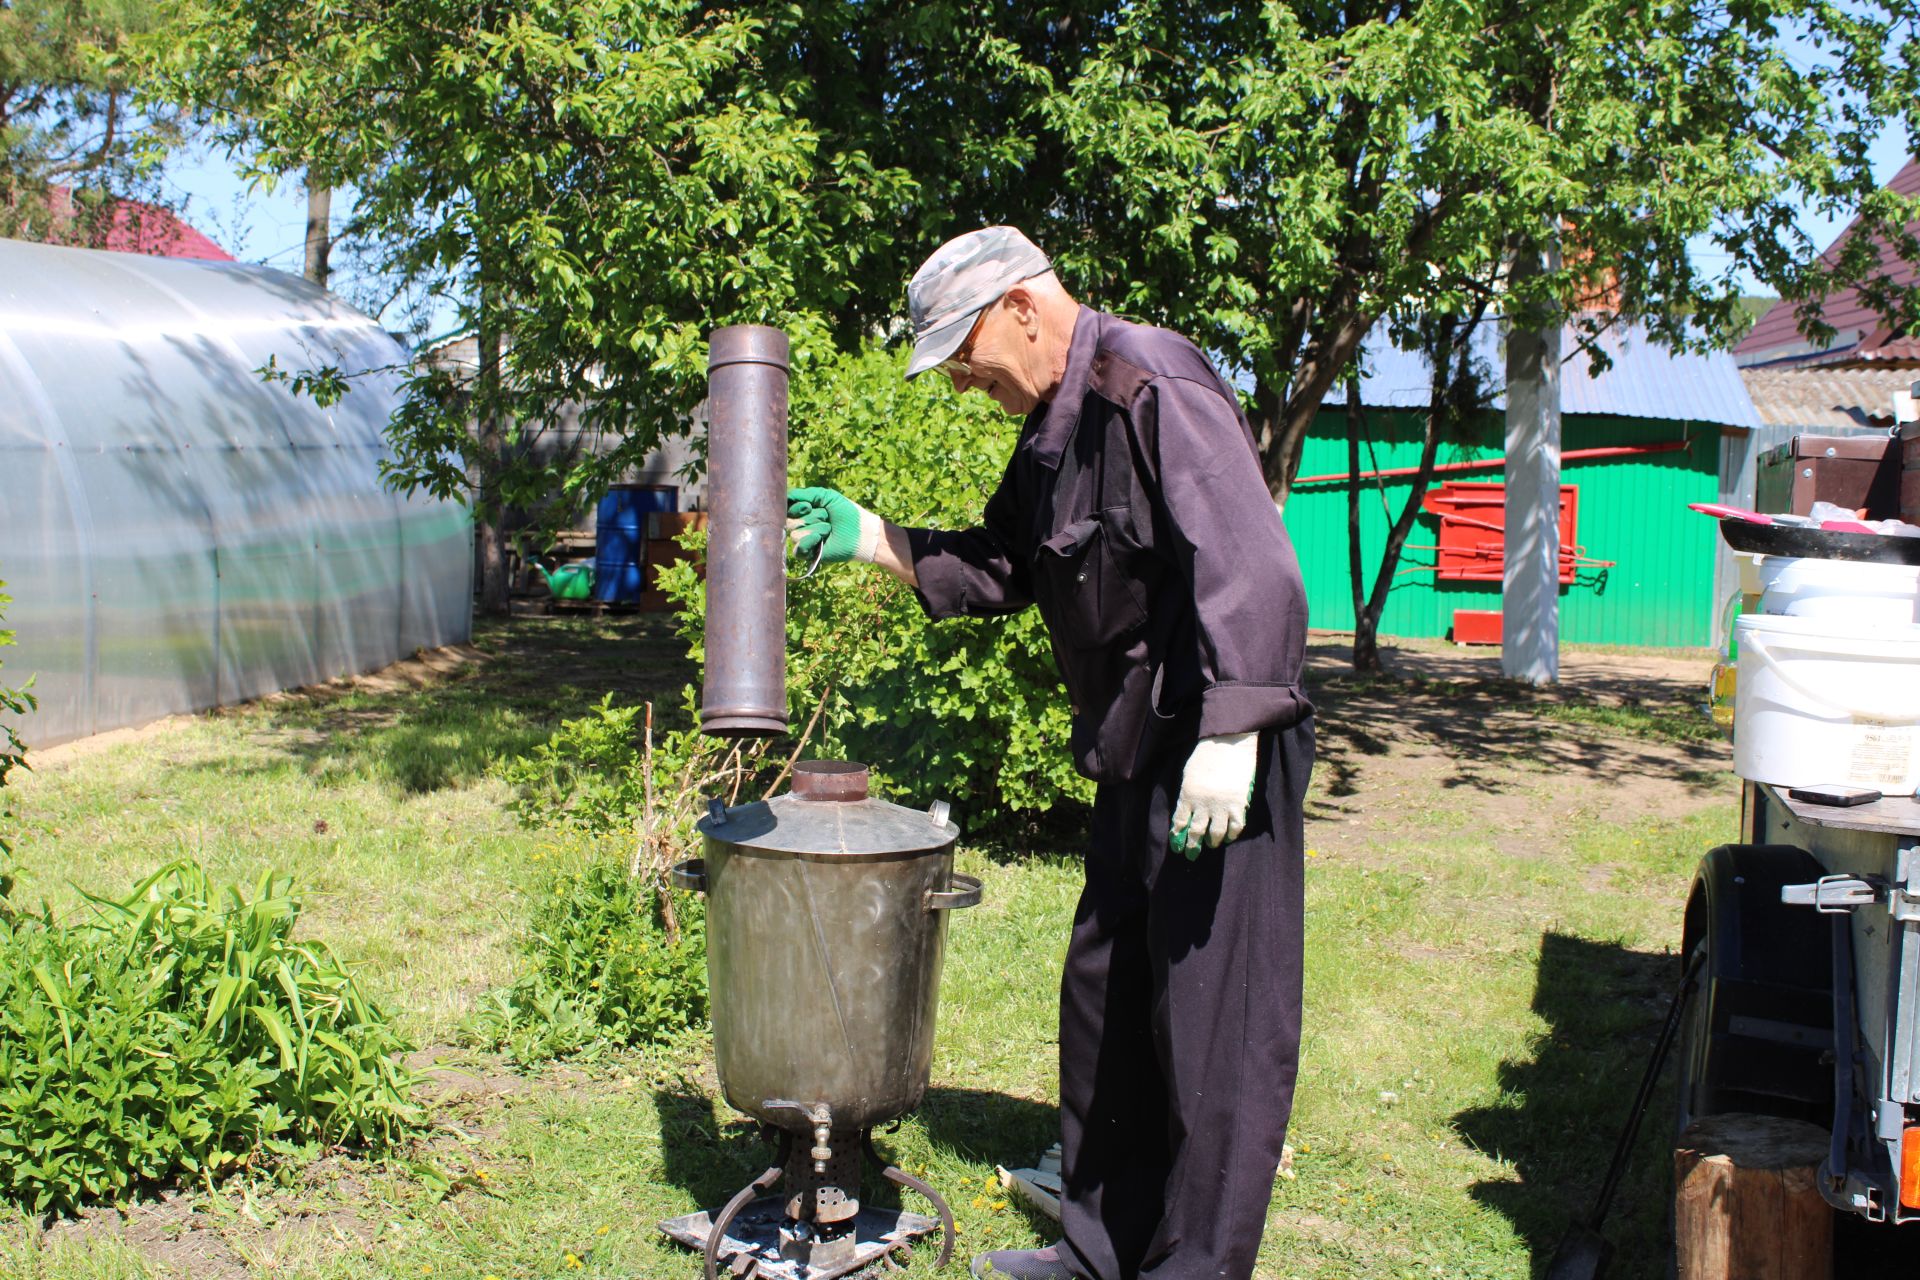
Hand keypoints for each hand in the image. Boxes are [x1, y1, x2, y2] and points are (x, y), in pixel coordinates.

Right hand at [787, 487, 882, 566]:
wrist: (861, 531)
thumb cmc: (846, 512)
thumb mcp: (826, 496)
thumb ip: (804, 494)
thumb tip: (785, 495)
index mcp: (803, 512)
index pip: (786, 509)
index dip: (797, 507)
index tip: (810, 506)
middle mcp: (801, 526)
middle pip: (790, 521)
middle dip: (812, 517)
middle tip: (827, 518)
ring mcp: (804, 541)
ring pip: (795, 534)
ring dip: (817, 528)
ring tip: (829, 530)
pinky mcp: (809, 554)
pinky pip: (798, 549)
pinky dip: (809, 541)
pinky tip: (821, 539)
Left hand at [1170, 732, 1258, 858]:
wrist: (1229, 743)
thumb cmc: (1206, 754)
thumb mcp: (1189, 773)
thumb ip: (1188, 793)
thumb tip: (1187, 811)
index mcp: (1187, 794)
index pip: (1179, 822)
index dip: (1178, 836)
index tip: (1177, 845)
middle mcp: (1203, 804)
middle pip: (1196, 832)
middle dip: (1192, 846)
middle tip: (1191, 854)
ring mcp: (1221, 806)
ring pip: (1215, 833)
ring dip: (1212, 842)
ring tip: (1211, 844)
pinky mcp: (1238, 804)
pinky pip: (1235, 827)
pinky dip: (1231, 834)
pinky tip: (1228, 837)